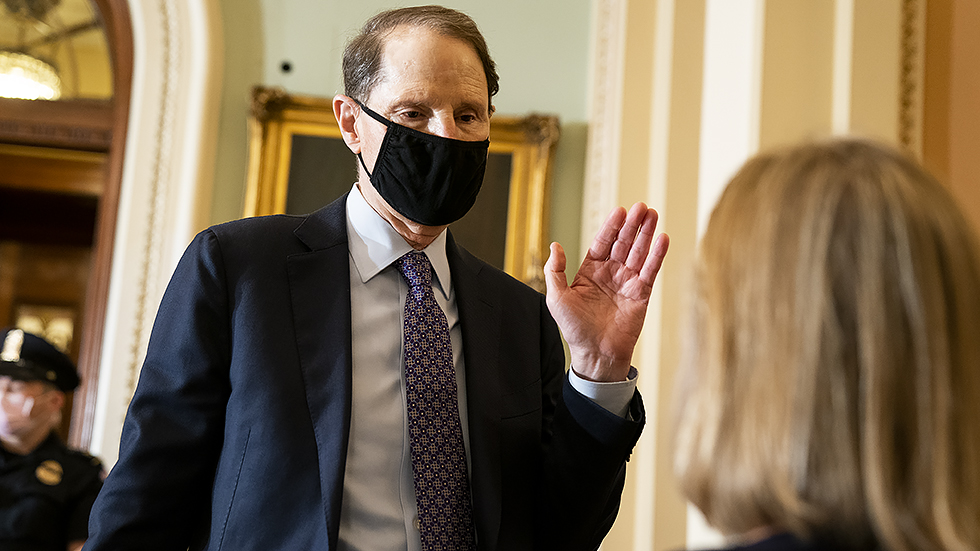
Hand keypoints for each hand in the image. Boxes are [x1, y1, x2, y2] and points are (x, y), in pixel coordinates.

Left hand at [544, 202, 668, 381]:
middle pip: (624, 242)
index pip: (603, 242)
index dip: (611, 226)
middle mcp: (611, 273)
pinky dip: (657, 255)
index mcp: (590, 271)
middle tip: (642, 207)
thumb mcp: (557, 298)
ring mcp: (627, 282)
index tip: (620, 211)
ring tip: (653, 215)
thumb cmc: (574, 329)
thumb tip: (555, 245)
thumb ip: (555, 270)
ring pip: (639, 252)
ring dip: (647, 234)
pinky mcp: (642, 294)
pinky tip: (662, 239)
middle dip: (633, 224)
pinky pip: (650, 271)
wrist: (596, 354)